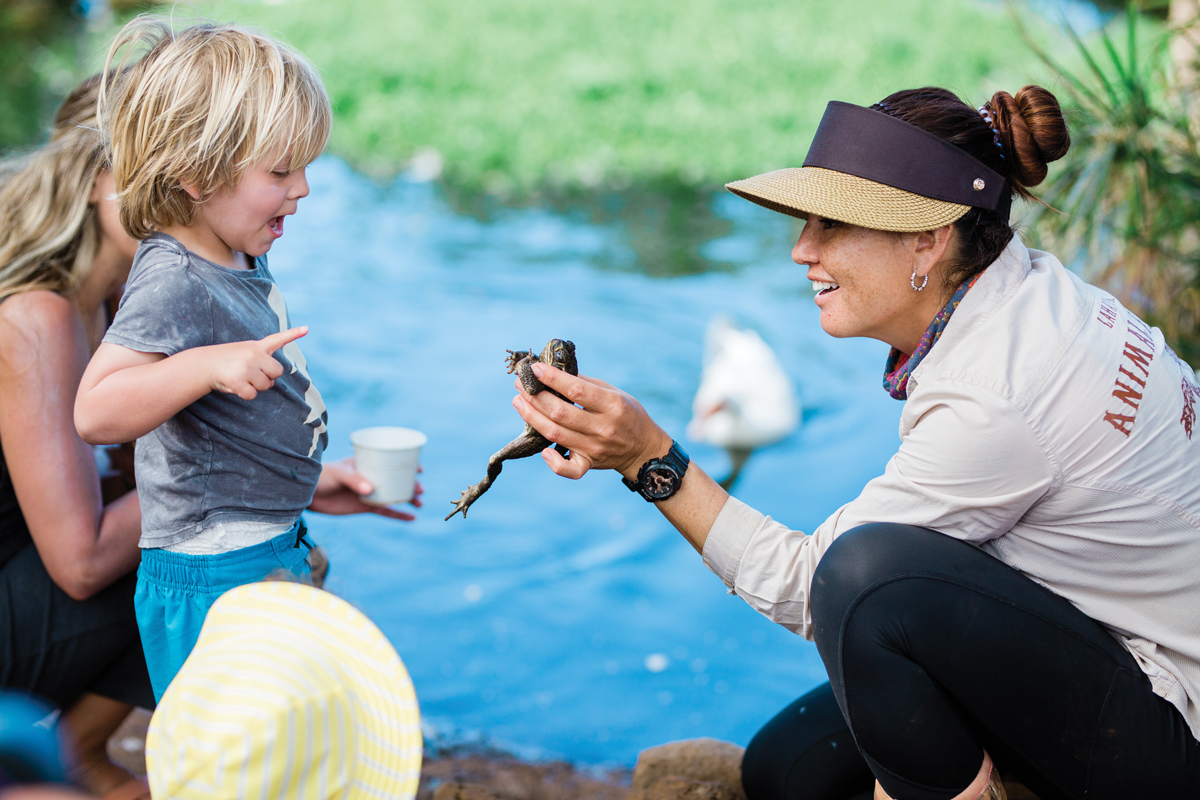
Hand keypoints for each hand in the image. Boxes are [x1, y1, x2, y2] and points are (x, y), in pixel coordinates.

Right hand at [205, 327, 307, 399]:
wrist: (203, 364)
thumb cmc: (228, 361)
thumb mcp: (245, 354)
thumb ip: (262, 364)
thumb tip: (271, 383)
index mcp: (256, 346)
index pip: (278, 339)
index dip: (293, 334)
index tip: (307, 329)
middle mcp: (253, 354)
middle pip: (277, 373)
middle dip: (268, 377)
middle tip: (251, 373)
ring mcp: (246, 367)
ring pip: (265, 386)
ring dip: (255, 386)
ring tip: (240, 377)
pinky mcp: (238, 381)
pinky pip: (252, 395)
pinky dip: (245, 394)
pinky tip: (235, 385)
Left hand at [307, 458, 422, 519]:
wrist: (308, 495)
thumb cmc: (322, 477)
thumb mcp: (338, 474)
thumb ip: (354, 480)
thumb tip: (370, 489)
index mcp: (367, 463)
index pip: (390, 461)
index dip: (406, 464)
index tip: (419, 468)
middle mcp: (371, 477)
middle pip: (396, 480)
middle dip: (411, 484)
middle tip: (420, 489)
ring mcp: (369, 492)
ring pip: (394, 495)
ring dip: (408, 499)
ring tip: (420, 503)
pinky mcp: (365, 507)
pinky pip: (386, 511)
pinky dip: (399, 515)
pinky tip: (412, 518)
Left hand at [511, 361, 672, 480]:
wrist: (643, 449)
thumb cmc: (626, 413)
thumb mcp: (614, 392)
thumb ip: (586, 384)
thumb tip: (554, 373)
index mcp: (612, 405)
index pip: (576, 390)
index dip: (552, 378)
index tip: (535, 368)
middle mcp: (603, 428)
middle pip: (560, 412)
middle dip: (535, 396)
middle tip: (520, 384)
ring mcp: (595, 449)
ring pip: (555, 434)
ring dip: (532, 417)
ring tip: (519, 402)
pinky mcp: (589, 465)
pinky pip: (568, 470)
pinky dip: (552, 462)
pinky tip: (542, 449)